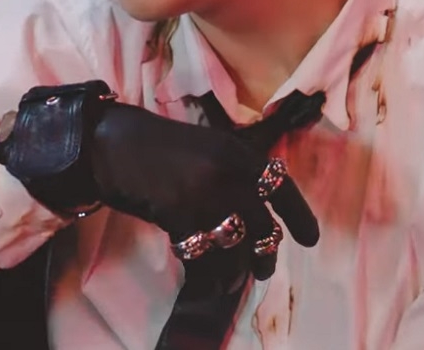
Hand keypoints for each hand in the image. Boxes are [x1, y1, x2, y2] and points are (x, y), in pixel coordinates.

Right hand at [91, 102, 318, 279]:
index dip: (300, 216)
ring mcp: (205, 196)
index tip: (311, 239)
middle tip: (265, 268)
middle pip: (264, 225)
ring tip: (236, 278)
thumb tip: (257, 209)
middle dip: (267, 253)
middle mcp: (228, 173)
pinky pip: (204, 255)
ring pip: (237, 245)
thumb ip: (234, 172)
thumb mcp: (207, 148)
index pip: (280, 187)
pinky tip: (205, 278)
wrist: (112, 145)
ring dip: (238, 268)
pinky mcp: (180, 216)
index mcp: (237, 152)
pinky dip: (208, 272)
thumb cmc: (157, 147)